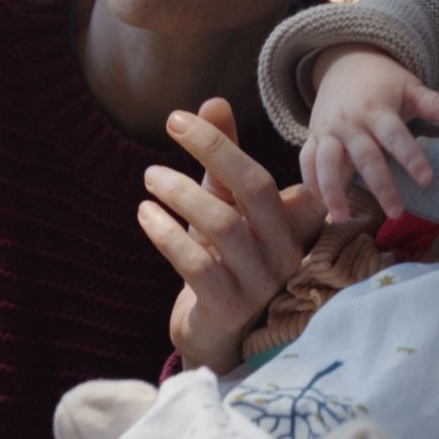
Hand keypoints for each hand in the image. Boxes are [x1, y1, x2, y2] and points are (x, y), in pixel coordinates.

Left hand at [139, 98, 324, 374]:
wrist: (218, 337)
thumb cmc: (226, 263)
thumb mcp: (225, 206)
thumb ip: (223, 159)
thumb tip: (214, 101)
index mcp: (292, 222)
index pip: (263, 172)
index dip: (225, 143)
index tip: (186, 116)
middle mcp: (286, 251)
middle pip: (255, 188)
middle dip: (212, 150)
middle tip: (171, 126)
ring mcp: (262, 284)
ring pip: (222, 225)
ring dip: (181, 193)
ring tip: (150, 177)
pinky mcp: (230, 310)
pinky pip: (198, 265)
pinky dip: (166, 234)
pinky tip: (146, 215)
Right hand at [300, 45, 438, 222]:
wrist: (344, 62)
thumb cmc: (383, 81)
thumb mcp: (410, 86)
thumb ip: (435, 105)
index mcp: (376, 109)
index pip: (395, 136)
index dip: (411, 157)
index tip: (427, 180)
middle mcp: (350, 122)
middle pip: (364, 157)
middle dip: (380, 185)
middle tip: (397, 213)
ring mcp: (328, 130)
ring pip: (325, 163)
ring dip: (332, 191)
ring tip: (342, 218)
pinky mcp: (312, 137)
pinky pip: (306, 163)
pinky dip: (311, 185)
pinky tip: (324, 207)